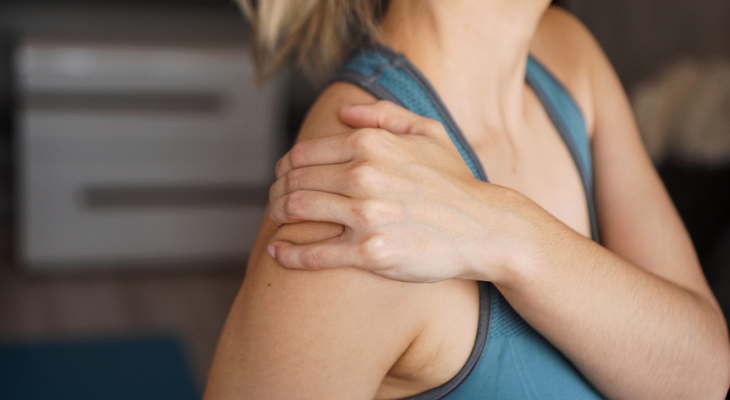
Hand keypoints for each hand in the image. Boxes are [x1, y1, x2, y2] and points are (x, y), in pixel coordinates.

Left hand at [267, 101, 520, 282]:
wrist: (485, 227)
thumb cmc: (455, 182)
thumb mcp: (428, 132)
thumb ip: (383, 115)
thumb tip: (343, 112)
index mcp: (371, 144)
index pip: (303, 154)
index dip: (284, 168)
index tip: (283, 179)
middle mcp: (365, 175)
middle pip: (295, 182)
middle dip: (276, 193)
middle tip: (274, 203)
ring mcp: (367, 215)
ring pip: (298, 211)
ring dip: (277, 217)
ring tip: (276, 223)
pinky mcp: (372, 253)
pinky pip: (315, 253)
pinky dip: (289, 253)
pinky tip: (278, 253)